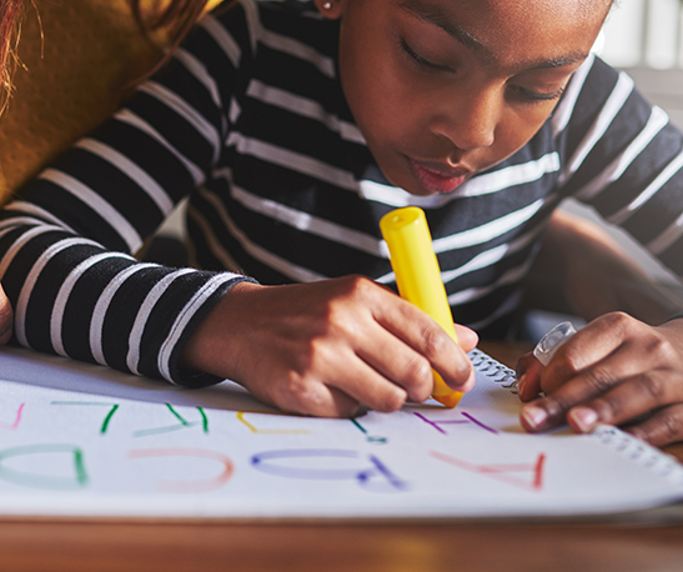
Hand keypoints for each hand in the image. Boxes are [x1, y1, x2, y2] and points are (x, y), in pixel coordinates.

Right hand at [181, 275, 477, 416]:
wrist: (240, 323)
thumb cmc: (306, 312)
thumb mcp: (354, 301)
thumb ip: (408, 320)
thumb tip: (467, 341)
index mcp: (360, 294)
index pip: (427, 333)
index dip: (455, 362)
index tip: (463, 379)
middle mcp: (341, 321)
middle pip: (414, 373)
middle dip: (424, 389)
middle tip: (417, 390)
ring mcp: (319, 355)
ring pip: (388, 399)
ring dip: (386, 399)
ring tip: (365, 384)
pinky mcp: (300, 388)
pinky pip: (350, 413)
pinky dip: (348, 406)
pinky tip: (329, 387)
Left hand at [516, 314, 682, 445]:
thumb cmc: (631, 356)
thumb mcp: (598, 347)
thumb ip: (557, 361)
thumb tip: (527, 385)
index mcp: (617, 328)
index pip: (575, 352)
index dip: (549, 376)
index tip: (529, 397)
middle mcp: (648, 348)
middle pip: (600, 375)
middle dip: (563, 399)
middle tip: (535, 418)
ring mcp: (675, 376)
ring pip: (639, 391)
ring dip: (605, 409)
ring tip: (575, 424)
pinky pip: (671, 420)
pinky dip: (647, 432)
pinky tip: (623, 440)